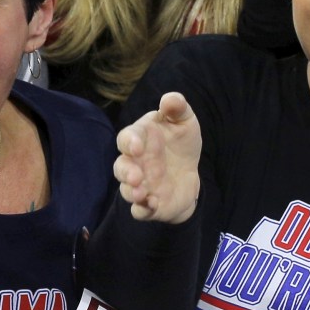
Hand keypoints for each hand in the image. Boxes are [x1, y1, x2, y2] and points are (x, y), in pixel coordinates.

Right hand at [114, 91, 201, 222]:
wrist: (188, 173)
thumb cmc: (180, 143)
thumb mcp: (184, 122)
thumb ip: (177, 108)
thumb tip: (170, 99)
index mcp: (140, 139)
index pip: (127, 138)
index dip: (129, 142)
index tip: (137, 146)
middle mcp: (136, 163)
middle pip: (121, 167)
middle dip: (126, 172)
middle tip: (136, 176)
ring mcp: (141, 184)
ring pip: (126, 190)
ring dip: (131, 192)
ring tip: (141, 193)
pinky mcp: (149, 204)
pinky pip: (139, 210)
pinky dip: (143, 210)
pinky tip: (153, 205)